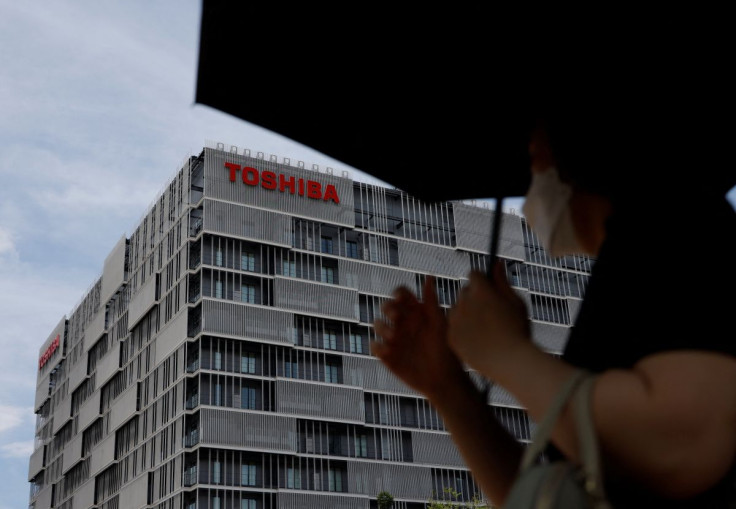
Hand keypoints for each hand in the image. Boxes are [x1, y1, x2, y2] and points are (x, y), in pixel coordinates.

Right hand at [373, 276, 466, 400]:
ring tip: (394, 337)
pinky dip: (377, 346)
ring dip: (382, 327)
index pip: (401, 294)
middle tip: (397, 317)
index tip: (401, 299)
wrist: (443, 380)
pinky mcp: (387, 355)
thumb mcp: (439, 324)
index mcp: (416, 312)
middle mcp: (403, 323)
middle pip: (386, 306)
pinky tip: (387, 351)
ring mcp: (394, 339)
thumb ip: (432, 302)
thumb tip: (429, 276)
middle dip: (388, 309)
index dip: (398, 293)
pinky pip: (374, 346)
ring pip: (377, 324)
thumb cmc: (446, 351)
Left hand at [447, 261, 531, 378]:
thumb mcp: (516, 303)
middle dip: (475, 298)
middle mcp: (464, 301)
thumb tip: (496, 263)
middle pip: (465, 292)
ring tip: (485, 331)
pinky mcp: (450, 336)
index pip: (474, 274)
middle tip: (490, 314)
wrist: (509, 362)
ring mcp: (455, 319)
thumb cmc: (517, 331)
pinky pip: (453, 328)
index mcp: (481, 289)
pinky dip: (462, 331)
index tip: (489, 291)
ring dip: (466, 314)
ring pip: (457, 310)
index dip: (483, 282)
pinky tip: (477, 341)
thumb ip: (503, 282)